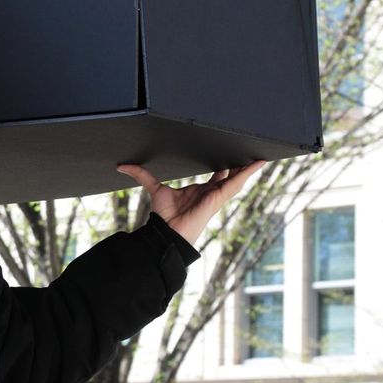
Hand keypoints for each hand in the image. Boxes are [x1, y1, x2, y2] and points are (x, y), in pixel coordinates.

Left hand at [116, 160, 265, 247]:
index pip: (218, 175)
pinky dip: (247, 173)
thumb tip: (123, 166)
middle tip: (250, 151)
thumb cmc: (165, 215)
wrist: (167, 231)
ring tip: (260, 155)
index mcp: (201, 190)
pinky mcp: (219, 197)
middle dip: (240, 165)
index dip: (225, 166)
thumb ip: (142, 175)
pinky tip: (257, 164)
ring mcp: (217, 196)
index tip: (231, 153)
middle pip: (231, 176)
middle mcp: (211, 193)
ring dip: (248, 168)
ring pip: (237, 179)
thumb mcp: (155, 188)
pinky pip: (236, 183)